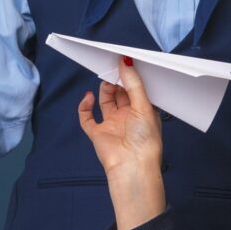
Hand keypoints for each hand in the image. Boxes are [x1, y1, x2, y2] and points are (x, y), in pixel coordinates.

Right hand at [75, 52, 166, 229]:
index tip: (126, 61)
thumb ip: (133, 83)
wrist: (132, 168)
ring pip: (105, 101)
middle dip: (117, 79)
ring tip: (105, 77)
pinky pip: (86, 117)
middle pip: (120, 93)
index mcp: (143, 113)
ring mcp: (112, 125)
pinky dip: (85, 106)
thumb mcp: (143, 106)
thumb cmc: (145, 140)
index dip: (131, 77)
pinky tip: (89, 96)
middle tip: (113, 65)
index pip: (136, 90)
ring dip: (104, 88)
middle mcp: (128, 118)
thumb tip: (125, 62)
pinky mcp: (97, 133)